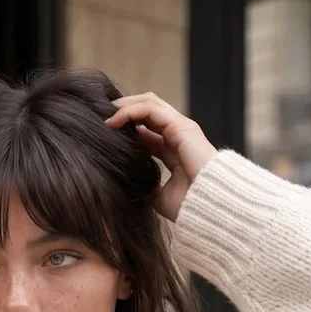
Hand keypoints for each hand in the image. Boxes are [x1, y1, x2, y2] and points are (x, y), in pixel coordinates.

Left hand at [105, 93, 216, 222]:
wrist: (211, 208)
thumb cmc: (190, 207)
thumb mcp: (159, 198)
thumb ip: (145, 188)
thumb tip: (128, 189)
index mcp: (173, 151)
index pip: (146, 130)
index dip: (124, 129)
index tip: (102, 137)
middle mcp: (177, 135)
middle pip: (146, 111)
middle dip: (122, 111)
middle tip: (99, 119)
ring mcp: (181, 128)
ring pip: (148, 103)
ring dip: (124, 106)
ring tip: (103, 115)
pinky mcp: (181, 126)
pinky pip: (150, 109)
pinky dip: (130, 111)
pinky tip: (113, 121)